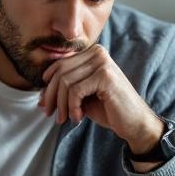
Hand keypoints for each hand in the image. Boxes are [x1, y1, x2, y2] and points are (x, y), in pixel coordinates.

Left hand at [39, 45, 163, 156]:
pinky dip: (73, 107)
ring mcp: (102, 62)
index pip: (60, 64)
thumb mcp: (83, 96)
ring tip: (65, 119)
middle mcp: (97, 52)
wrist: (134, 123)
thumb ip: (65, 89)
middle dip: (51, 96)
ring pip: (65, 82)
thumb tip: (40, 94)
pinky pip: (75, 91)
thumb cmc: (108, 109)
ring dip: (62, 105)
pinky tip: (79, 117)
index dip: (48, 85)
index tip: (45, 104)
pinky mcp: (105, 76)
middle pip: (60, 72)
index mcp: (92, 53)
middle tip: (49, 114)